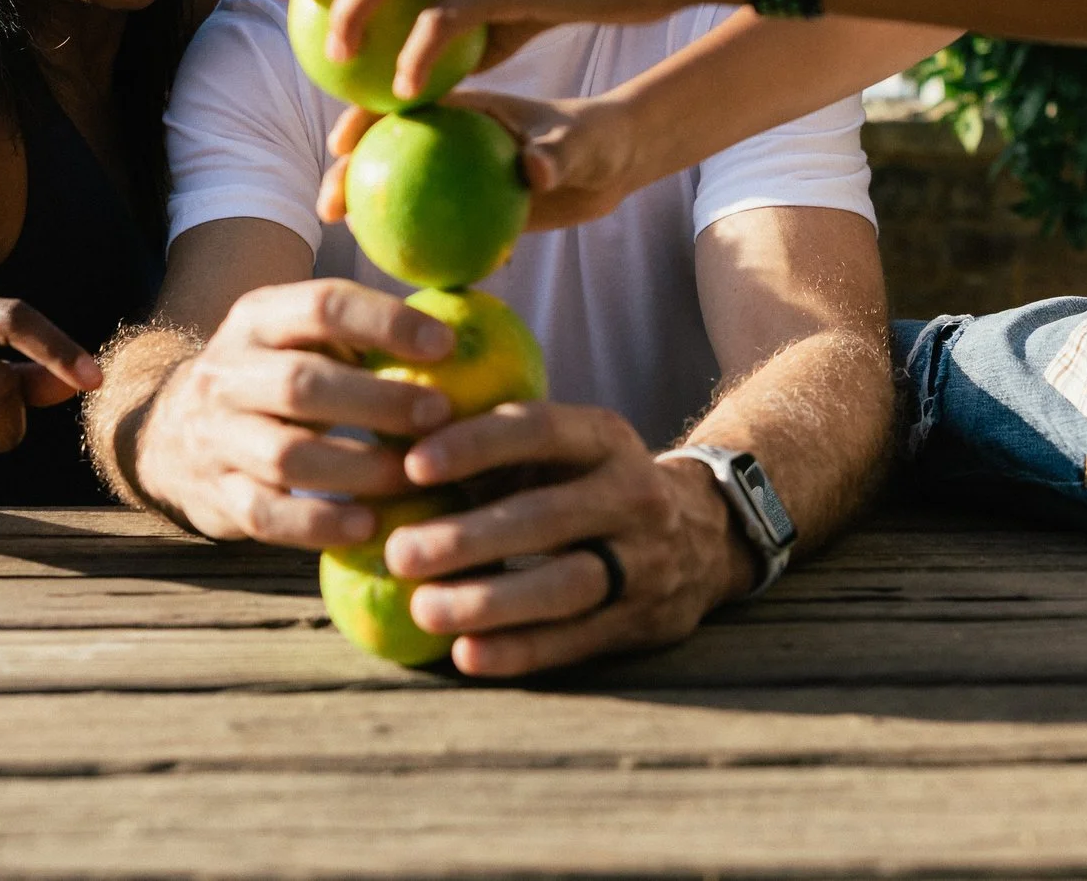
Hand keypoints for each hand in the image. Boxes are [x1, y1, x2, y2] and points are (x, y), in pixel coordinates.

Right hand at [132, 280, 455, 546]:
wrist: (170, 432)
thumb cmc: (276, 377)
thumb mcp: (300, 338)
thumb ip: (364, 333)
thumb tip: (470, 325)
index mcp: (259, 318)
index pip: (322, 306)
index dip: (385, 322)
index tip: (446, 346)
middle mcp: (229, 372)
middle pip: (302, 384)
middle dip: (379, 401)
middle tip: (442, 415)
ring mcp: (216, 436)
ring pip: (286, 455)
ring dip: (360, 469)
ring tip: (416, 477)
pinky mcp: (217, 494)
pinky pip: (267, 515)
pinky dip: (319, 525)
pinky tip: (368, 527)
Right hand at [317, 89, 651, 233]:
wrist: (612, 166)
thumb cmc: (596, 140)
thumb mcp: (580, 144)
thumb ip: (555, 154)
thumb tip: (532, 169)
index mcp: (464, 107)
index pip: (403, 105)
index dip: (364, 118)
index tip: (342, 145)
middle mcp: (449, 138)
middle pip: (385, 150)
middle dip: (348, 171)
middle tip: (330, 204)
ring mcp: (455, 175)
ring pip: (400, 192)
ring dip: (367, 212)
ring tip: (346, 239)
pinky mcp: (469, 210)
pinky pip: (435, 230)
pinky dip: (416, 247)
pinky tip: (401, 275)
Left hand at [386, 402, 750, 677]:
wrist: (705, 533)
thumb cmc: (586, 484)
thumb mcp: (561, 449)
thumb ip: (490, 449)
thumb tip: (381, 449)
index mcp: (603, 437)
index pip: (538, 430)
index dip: (475, 445)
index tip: (411, 466)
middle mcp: (632, 493)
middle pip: (547, 516)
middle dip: (469, 537)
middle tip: (400, 553)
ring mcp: (645, 561)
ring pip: (566, 584)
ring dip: (491, 600)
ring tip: (424, 610)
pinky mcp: (643, 620)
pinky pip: (577, 639)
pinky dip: (520, 650)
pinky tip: (466, 656)